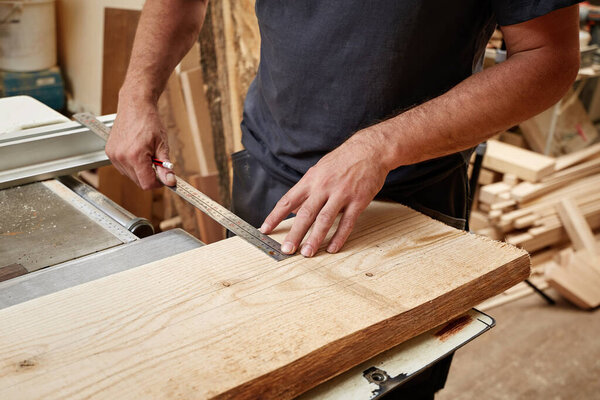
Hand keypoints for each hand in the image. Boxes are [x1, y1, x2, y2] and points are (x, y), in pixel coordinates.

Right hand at [105, 97, 174, 189]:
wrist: (135, 105)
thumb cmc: (149, 121)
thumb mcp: (162, 144)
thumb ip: (165, 166)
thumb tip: (170, 181)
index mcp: (135, 156)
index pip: (146, 184)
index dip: (158, 183)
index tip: (164, 177)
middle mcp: (121, 157)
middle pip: (138, 182)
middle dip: (150, 176)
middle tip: (157, 162)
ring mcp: (113, 155)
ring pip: (130, 176)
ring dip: (141, 171)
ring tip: (146, 154)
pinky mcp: (109, 153)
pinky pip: (123, 168)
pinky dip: (132, 165)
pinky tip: (137, 152)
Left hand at [260, 134, 389, 256]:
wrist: (369, 150)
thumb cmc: (342, 160)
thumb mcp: (319, 170)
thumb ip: (306, 190)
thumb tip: (291, 209)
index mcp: (311, 180)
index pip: (287, 200)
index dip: (275, 217)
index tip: (265, 230)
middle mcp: (323, 187)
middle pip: (305, 214)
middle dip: (294, 233)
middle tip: (287, 249)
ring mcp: (341, 194)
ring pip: (325, 220)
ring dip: (315, 238)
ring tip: (307, 253)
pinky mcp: (358, 201)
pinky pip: (347, 223)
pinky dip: (339, 237)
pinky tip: (332, 248)